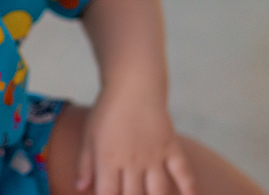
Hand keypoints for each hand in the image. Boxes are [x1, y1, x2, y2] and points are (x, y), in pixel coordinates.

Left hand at [75, 89, 195, 194]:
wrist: (133, 84)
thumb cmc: (107, 111)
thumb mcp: (89, 135)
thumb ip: (85, 164)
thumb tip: (80, 188)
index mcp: (108, 160)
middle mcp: (132, 162)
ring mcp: (154, 156)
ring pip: (158, 191)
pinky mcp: (171, 147)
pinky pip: (182, 172)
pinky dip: (188, 188)